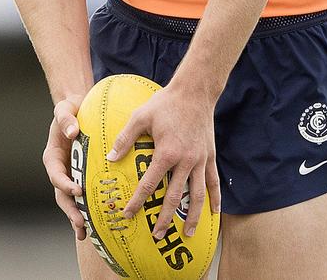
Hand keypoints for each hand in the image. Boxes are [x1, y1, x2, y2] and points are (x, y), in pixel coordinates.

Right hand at [42, 95, 86, 239]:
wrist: (79, 110)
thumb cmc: (71, 109)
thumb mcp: (65, 109)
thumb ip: (66, 119)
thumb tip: (72, 131)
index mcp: (52, 156)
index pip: (55, 174)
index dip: (64, 184)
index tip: (76, 190)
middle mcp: (60, 170)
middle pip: (62, 195)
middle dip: (70, 210)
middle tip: (80, 222)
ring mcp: (70, 176)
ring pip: (71, 201)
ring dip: (77, 217)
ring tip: (86, 233)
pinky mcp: (82, 178)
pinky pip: (84, 197)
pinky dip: (87, 211)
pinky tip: (96, 227)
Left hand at [106, 84, 220, 239]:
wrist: (195, 91)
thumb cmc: (165, 103)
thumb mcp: (141, 116)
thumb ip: (125, 138)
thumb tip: (110, 157)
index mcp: (166, 153)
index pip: (149, 184)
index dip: (137, 201)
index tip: (127, 215)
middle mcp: (185, 161)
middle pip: (174, 197)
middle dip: (165, 218)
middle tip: (156, 235)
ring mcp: (200, 160)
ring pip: (197, 195)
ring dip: (193, 217)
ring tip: (187, 234)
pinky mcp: (210, 156)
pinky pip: (214, 181)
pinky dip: (216, 198)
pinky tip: (215, 214)